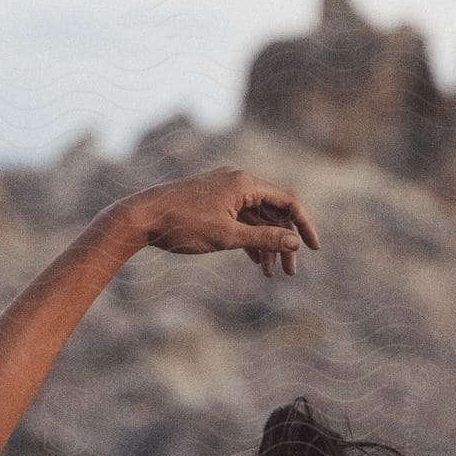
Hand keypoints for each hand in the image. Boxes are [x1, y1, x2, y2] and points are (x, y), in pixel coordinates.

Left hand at [134, 168, 320, 275]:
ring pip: (258, 218)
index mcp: (244, 183)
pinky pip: (241, 219)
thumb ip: (263, 238)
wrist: (141, 218)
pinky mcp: (214, 202)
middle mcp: (238, 182)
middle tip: (289, 272)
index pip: (288, 200)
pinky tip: (255, 262)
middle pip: (274, 211)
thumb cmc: (182, 225)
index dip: (304, 224)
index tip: (314, 248)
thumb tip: (294, 242)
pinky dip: (250, 239)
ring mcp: (225, 192)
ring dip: (267, 244)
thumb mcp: (227, 236)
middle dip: (284, 241)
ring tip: (270, 273)